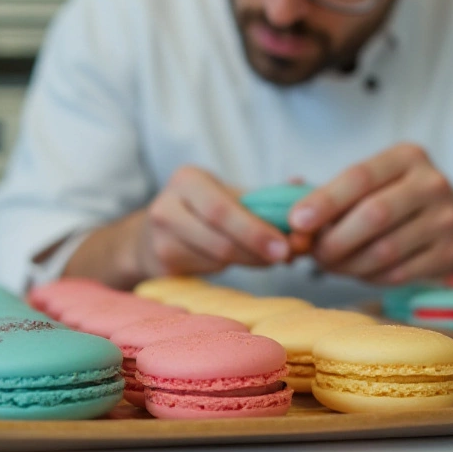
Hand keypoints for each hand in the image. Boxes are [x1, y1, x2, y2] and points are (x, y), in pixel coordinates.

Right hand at [133, 166, 291, 277]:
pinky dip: (233, 269)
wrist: (151, 235)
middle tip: (285, 257)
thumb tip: (301, 186)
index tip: (285, 245)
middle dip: (256, 250)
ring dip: (249, 261)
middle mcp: (166, 206)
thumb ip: (265, 195)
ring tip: (270, 258)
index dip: (254, 230)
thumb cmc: (202, 211)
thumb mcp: (228, 194)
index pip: (221, 209)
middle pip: (218, 237)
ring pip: (215, 258)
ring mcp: (160, 238)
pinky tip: (245, 262)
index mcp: (187, 180)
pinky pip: (207, 271)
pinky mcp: (162, 265)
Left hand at [290, 144, 452, 284]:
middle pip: (374, 215)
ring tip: (329, 264)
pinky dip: (369, 276)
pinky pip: (398, 273)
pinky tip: (357, 271)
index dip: (325, 201)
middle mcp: (431, 184)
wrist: (452, 220)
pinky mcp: (449, 254)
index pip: (360, 177)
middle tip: (312, 252)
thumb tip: (286, 213)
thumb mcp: (370, 183)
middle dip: (335, 239)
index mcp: (407, 157)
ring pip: (385, 250)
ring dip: (347, 263)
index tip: (297, 221)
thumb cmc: (392, 198)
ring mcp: (445, 220)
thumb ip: (328, 194)